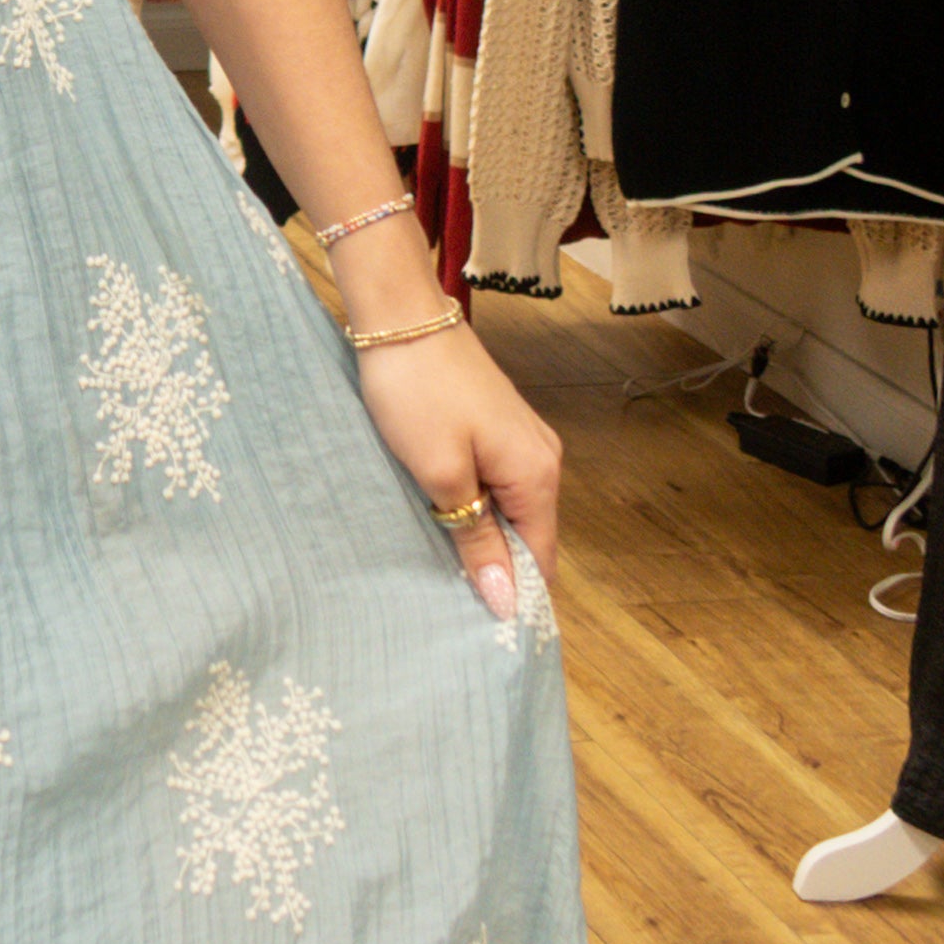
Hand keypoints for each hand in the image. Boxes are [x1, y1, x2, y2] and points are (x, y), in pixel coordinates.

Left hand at [347, 319, 560, 624]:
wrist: (401, 316)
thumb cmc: (417, 393)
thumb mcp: (442, 474)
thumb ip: (476, 537)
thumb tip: (506, 600)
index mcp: (537, 475)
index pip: (541, 560)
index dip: (515, 594)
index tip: (478, 627)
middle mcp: (543, 459)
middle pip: (528, 536)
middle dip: (495, 567)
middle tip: (446, 600)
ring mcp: (522, 439)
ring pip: (509, 509)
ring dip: (479, 535)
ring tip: (437, 563)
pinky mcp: (497, 425)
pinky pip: (495, 483)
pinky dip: (472, 505)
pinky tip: (439, 515)